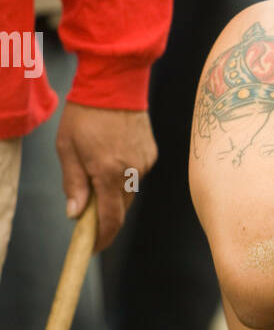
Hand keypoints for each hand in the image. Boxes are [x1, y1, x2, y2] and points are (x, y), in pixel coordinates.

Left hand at [55, 105, 157, 251]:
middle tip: (86, 208)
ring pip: (128, 191)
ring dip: (113, 191)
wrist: (115, 83)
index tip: (93, 246)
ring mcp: (144, 163)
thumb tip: (74, 214)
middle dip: (105, 214)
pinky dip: (124, 173)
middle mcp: (131, 172)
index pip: (110, 218)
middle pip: (121, 208)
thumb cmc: (85, 114)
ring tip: (97, 167)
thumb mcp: (67, 149)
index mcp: (108, 172)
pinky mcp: (151, 154)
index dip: (102, 237)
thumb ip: (73, 184)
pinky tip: (112, 153)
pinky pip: (136, 174)